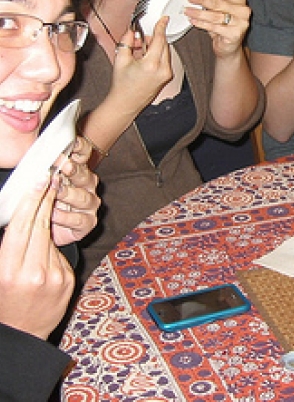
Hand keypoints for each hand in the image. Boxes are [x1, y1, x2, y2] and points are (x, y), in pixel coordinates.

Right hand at [0, 177, 73, 339]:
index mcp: (9, 270)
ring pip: (51, 240)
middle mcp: (34, 272)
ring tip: (40, 220)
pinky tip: (42, 256)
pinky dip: (51, 250)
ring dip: (46, 228)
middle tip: (50, 178)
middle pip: (41, 227)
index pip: (23, 227)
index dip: (32, 202)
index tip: (40, 181)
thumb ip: (6, 247)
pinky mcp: (68, 280)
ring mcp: (55, 277)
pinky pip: (60, 255)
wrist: (22, 334)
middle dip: (45, 200)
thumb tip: (18, 216)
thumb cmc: (3, 301)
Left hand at [51, 135, 99, 246]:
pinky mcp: (88, 222)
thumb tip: (39, 154)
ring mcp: (90, 204)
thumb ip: (45, 169)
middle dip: (74, 171)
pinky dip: (66, 217)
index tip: (72, 143)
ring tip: (55, 193)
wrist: (46, 231)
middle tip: (64, 166)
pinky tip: (54, 214)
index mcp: (78, 171)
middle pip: (86, 175)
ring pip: (84, 197)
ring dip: (69, 194)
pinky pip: (80, 219)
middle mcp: (88, 186)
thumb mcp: (43, 183)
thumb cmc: (45, 202)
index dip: (80, 148)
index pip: (84, 155)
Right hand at [109, 16, 172, 111]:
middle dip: (152, 38)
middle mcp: (163, 70)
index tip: (164, 19)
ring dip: (154, 47)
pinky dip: (156, 55)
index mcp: (152, 64)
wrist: (126, 103)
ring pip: (165, 51)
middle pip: (163, 44)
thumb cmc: (122, 86)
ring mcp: (167, 74)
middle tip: (139, 40)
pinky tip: (144, 59)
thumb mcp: (121, 59)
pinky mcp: (167, 77)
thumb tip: (132, 30)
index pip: (160, 39)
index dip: (161, 26)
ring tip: (139, 52)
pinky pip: (165, 60)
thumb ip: (127, 40)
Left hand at [184, 0, 249, 57]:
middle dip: (202, 0)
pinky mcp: (235, 34)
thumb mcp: (221, 9)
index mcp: (240, 1)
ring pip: (215, 16)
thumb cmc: (225, 27)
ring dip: (199, 13)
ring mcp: (240, 23)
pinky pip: (214, 27)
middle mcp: (243, 11)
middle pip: (219, 3)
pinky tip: (194, 21)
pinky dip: (202, 24)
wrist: (230, 48)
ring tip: (188, 10)